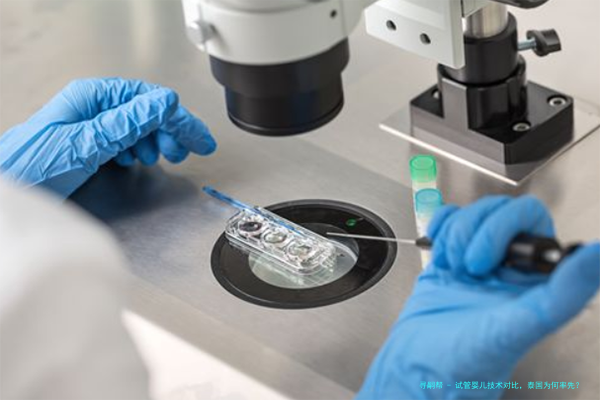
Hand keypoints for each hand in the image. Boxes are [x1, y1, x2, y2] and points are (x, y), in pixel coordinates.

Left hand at [0, 78, 215, 196]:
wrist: (11, 188)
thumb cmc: (34, 167)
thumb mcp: (87, 143)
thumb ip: (128, 122)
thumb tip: (165, 103)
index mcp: (93, 98)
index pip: (149, 100)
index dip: (179, 118)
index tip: (198, 138)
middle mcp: (94, 108)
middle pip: (146, 112)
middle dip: (171, 130)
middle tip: (190, 151)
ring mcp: (91, 126)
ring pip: (138, 127)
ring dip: (157, 141)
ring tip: (166, 157)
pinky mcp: (89, 144)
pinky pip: (124, 140)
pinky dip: (138, 150)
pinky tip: (140, 160)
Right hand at [357, 196, 599, 399]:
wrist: (417, 368)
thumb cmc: (466, 362)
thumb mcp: (516, 329)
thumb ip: (562, 294)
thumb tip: (598, 256)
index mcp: (535, 279)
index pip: (531, 220)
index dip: (506, 228)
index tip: (491, 261)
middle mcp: (509, 267)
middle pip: (499, 209)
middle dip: (475, 232)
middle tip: (468, 267)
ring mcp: (478, 259)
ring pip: (471, 213)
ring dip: (454, 236)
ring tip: (452, 268)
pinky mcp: (450, 258)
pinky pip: (448, 220)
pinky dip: (439, 230)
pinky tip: (440, 256)